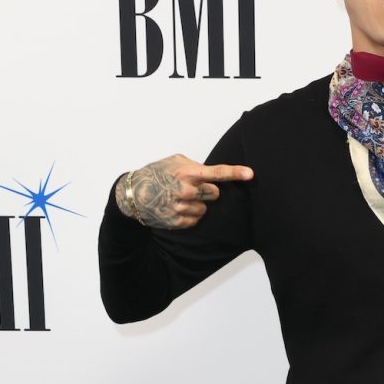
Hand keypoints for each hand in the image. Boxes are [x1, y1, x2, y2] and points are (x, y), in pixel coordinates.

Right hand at [116, 154, 253, 229]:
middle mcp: (186, 191)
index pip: (216, 173)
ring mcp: (182, 207)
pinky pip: (196, 219)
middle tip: (191, 188)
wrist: (134, 194)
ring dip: (198, 204)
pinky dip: (190, 214)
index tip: (250, 174)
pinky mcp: (178, 221)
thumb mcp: (173, 161)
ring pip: (205, 209)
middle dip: (207, 191)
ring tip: (179, 198)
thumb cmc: (155, 174)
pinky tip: (177, 208)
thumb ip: (195, 166)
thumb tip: (211, 173)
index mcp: (187, 173)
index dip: (235, 173)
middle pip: (214, 194)